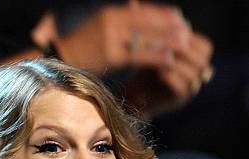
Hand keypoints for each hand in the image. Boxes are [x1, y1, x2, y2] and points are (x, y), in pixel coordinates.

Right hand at [58, 1, 189, 73]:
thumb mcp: (100, 25)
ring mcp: (111, 39)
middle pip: (148, 23)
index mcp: (110, 13)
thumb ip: (120, 17)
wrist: (61, 61)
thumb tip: (138, 7)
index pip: (143, 11)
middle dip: (169, 27)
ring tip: (183, 46)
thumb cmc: (83, 46)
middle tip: (187, 32)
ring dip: (167, 42)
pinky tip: (168, 60)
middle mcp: (111, 23)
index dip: (163, 14)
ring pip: (146, 39)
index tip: (180, 18)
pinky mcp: (111, 56)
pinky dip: (156, 57)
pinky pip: (139, 56)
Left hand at [125, 31, 213, 116]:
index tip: (172, 36)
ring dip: (177, 64)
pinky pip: (184, 88)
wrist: (133, 95)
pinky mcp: (179, 100)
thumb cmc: (143, 69)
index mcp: (194, 60)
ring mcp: (190, 88)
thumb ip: (155, 32)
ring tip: (160, 59)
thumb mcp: (152, 48)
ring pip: (194, 74)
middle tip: (166, 47)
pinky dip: (172, 77)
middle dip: (184, 51)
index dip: (190, 39)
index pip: (205, 47)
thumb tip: (140, 6)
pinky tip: (159, 72)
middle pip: (203, 60)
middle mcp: (196, 74)